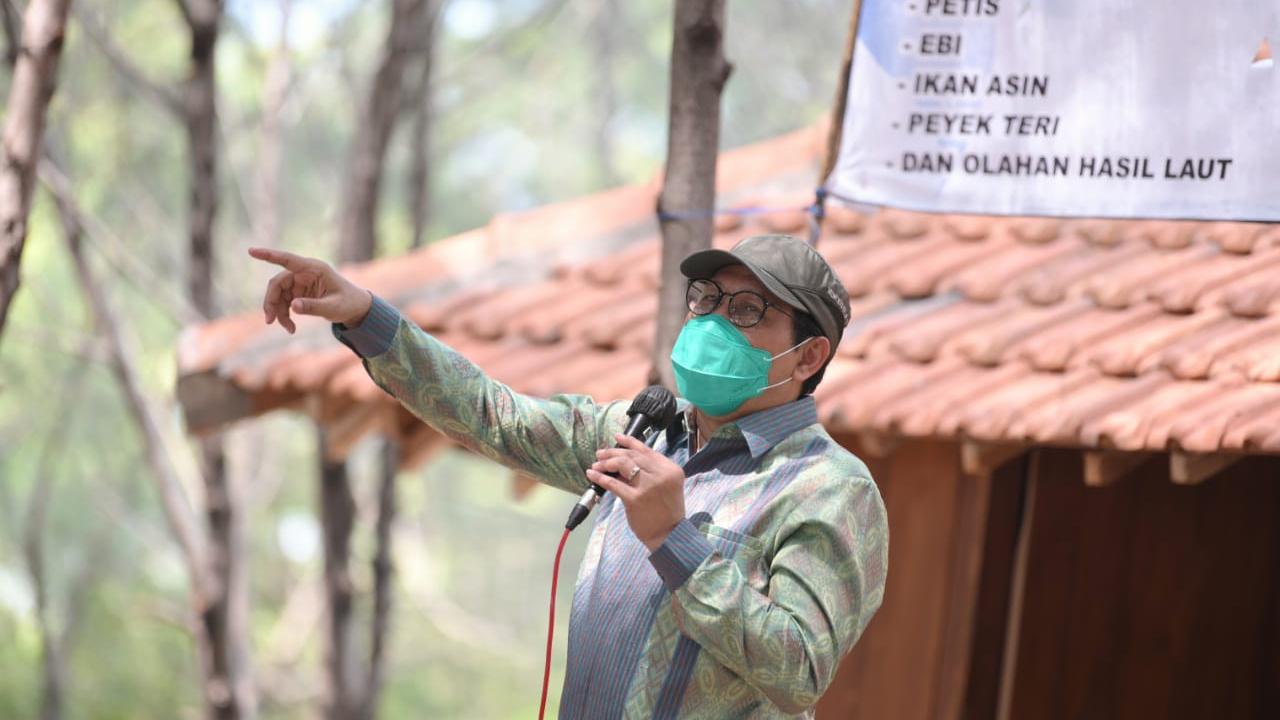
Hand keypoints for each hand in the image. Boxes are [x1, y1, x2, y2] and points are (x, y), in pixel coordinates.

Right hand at [248, 247, 372, 332]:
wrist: (355, 308)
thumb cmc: (348, 303)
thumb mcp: (333, 308)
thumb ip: (314, 306)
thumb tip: (293, 306)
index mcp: (314, 269)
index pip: (288, 260)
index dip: (269, 255)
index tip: (251, 251)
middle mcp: (304, 273)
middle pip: (277, 283)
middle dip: (271, 301)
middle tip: (269, 320)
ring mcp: (299, 282)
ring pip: (278, 295)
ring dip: (278, 312)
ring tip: (289, 329)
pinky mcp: (298, 292)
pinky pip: (283, 303)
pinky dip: (284, 315)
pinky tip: (291, 328)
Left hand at [587, 433, 686, 551]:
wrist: (669, 534)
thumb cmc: (666, 510)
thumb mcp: (666, 485)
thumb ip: (651, 471)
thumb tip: (623, 460)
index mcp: (670, 469)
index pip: (646, 450)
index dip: (629, 442)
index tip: (617, 438)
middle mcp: (661, 475)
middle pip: (632, 456)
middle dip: (613, 452)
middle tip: (601, 453)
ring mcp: (648, 486)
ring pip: (623, 465)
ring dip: (606, 462)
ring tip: (597, 464)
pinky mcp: (635, 499)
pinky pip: (614, 484)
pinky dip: (601, 477)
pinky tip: (593, 474)